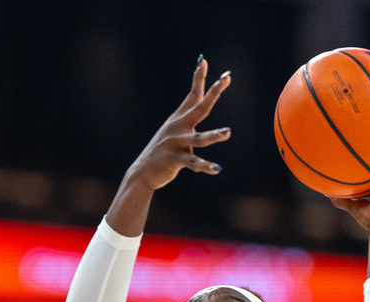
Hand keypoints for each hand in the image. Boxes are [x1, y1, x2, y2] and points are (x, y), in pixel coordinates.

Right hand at [126, 58, 232, 191]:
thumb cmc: (163, 151)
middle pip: (200, 107)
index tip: (204, 62)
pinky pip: (193, 163)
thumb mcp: (174, 131)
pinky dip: (205, 166)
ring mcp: (176, 143)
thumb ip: (188, 118)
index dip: (199, 78)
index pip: (192, 95)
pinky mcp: (175, 160)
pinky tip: (217, 169)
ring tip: (228, 132)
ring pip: (199, 139)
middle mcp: (178, 127)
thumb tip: (199, 102)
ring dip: (214, 136)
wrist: (142, 171)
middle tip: (226, 78)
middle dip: (214, 92)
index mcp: (179, 119)